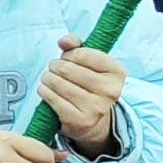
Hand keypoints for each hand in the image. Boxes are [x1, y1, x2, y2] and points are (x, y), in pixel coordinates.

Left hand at [33, 37, 131, 157]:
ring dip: (47, 78)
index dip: (69, 54)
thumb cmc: (88, 84)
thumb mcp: (88, 62)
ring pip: (57, 83)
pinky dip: (44, 91)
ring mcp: (96, 107)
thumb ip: (76, 45)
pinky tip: (47, 90)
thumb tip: (64, 41)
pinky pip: (52, 98)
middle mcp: (111, 91)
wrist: (93, 120)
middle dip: (55, 66)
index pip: (83, 54)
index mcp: (118, 72)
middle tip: (55, 69)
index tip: (67, 58)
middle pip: (67, 69)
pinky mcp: (80, 120)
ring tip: (49, 79)